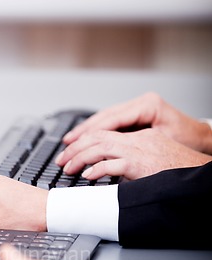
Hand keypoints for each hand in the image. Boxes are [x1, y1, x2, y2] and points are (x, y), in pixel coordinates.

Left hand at [57, 128, 211, 179]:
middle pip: (97, 137)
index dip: (83, 141)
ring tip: (68, 169)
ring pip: (100, 147)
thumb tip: (103, 171)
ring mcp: (139, 150)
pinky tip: (87, 176)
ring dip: (80, 158)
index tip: (69, 151)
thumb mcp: (148, 163)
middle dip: (75, 148)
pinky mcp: (141, 164)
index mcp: (139, 137)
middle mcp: (137, 139)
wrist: (197, 175)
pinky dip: (96, 169)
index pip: (104, 133)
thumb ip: (126, 163)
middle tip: (61, 160)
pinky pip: (113, 164)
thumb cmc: (176, 172)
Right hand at [61, 92, 211, 154]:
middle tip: (65, 144)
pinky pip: (109, 122)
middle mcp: (140, 103)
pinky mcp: (134, 115)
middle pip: (103, 116)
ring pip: (104, 118)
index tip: (74, 143)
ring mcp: (136, 107)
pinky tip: (82, 138)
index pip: (110, 119)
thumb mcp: (158, 143)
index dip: (90, 133)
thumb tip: (107, 153)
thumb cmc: (184, 142)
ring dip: (85, 131)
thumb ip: (132, 145)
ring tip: (68, 142)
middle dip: (82, 131)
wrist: (198, 138)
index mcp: (146, 106)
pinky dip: (94, 131)